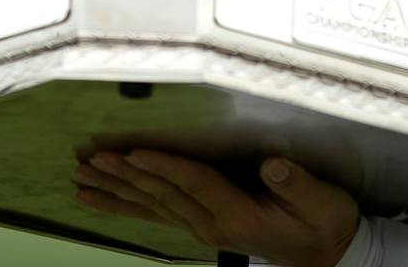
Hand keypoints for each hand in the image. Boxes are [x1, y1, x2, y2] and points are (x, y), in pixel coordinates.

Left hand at [72, 148, 362, 266]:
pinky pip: (154, 213)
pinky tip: (99, 199)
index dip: (166, 167)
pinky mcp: (199, 224)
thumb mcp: (321, 202)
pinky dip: (124, 205)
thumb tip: (273, 163)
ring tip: (82, 179)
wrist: (325, 254)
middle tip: (92, 160)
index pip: (195, 184)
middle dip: (126, 177)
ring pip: (151, 205)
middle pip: (163, 195)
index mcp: (238, 214)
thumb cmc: (322, 222)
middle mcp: (213, 223)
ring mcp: (202, 227)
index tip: (136, 152)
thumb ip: (296, 184)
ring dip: (116, 191)